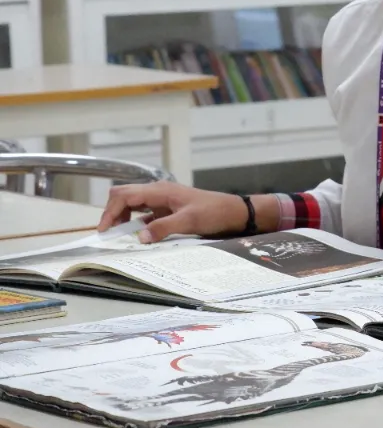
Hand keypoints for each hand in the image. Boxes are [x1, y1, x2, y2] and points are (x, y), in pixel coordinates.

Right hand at [97, 182, 248, 242]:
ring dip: (123, 218)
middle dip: (112, 213)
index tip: (104, 231)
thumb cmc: (214, 212)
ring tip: (119, 237)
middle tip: (108, 235)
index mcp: (160, 190)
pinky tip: (137, 237)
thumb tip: (140, 237)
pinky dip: (136, 223)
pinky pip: (144, 214)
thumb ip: (164, 227)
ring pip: (132, 205)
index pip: (124, 195)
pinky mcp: (167, 209)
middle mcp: (158, 192)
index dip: (110, 212)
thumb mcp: (189, 221)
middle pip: (124, 196)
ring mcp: (162, 200)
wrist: (233, 212)